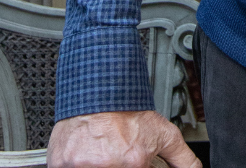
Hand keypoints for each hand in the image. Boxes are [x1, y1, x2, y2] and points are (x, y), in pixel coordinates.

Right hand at [47, 111, 200, 167]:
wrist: (97, 86)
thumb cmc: (126, 109)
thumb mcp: (164, 133)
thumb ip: (183, 159)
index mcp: (133, 164)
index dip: (132, 167)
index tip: (127, 161)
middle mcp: (107, 166)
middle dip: (114, 165)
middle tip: (112, 154)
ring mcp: (82, 165)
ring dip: (95, 165)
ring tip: (100, 152)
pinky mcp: (62, 162)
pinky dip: (76, 164)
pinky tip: (84, 152)